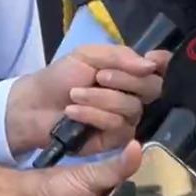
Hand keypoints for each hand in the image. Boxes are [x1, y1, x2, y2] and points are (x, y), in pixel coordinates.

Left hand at [6, 46, 171, 156]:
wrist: (34, 106)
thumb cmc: (60, 78)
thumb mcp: (87, 56)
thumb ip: (120, 56)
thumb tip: (151, 65)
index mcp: (130, 71)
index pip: (158, 67)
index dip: (161, 63)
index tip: (152, 61)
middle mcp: (134, 94)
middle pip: (153, 88)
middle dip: (125, 80)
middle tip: (98, 76)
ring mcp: (127, 118)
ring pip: (133, 108)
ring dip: (101, 99)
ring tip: (75, 95)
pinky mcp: (116, 139)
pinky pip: (118, 126)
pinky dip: (94, 115)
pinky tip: (74, 112)